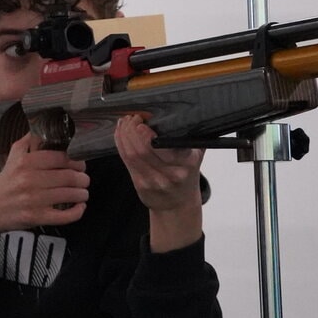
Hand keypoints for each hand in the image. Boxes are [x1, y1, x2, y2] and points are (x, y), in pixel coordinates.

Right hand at [0, 134, 89, 247]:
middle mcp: (29, 180)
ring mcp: (33, 200)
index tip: (79, 164)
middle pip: (69, 177)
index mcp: (26, 162)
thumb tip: (44, 124)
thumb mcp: (13, 156)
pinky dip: (77, 211)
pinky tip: (79, 207)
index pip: (61, 158)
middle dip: (83, 178)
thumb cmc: (6, 182)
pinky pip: (65, 216)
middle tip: (84, 179)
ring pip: (70, 195)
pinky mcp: (36, 217)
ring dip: (82, 193)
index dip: (76, 161)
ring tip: (82, 192)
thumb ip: (29, 140)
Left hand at [114, 114, 203, 252]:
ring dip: (124, 136)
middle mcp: (171, 174)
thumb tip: (188, 113)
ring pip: (132, 155)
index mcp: (187, 164)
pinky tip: (120, 133)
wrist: (178, 204)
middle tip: (132, 118)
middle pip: (144, 151)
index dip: (148, 136)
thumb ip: (193, 136)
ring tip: (124, 122)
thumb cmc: (187, 175)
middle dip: (132, 131)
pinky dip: (120, 145)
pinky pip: (126, 161)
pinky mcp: (140, 184)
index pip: (166, 149)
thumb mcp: (197, 156)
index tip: (141, 123)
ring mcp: (154, 181)